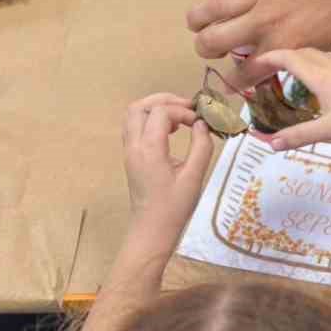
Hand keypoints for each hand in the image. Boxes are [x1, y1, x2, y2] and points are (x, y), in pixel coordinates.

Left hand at [121, 92, 217, 244]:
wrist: (152, 230)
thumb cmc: (174, 207)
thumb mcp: (194, 176)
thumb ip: (201, 146)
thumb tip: (201, 124)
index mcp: (149, 149)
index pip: (161, 112)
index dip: (182, 110)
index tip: (200, 122)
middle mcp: (134, 146)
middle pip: (139, 107)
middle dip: (164, 100)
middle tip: (188, 107)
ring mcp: (129, 151)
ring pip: (133, 115)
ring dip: (155, 108)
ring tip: (179, 116)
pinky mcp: (130, 157)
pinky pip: (134, 127)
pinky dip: (150, 120)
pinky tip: (170, 130)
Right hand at [182, 0, 330, 89]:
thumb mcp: (321, 51)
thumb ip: (291, 59)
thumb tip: (269, 69)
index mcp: (280, 47)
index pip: (241, 72)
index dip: (231, 82)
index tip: (227, 82)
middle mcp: (264, 22)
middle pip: (214, 41)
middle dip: (205, 48)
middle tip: (209, 46)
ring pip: (213, 8)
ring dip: (197, 18)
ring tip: (196, 22)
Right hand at [248, 48, 330, 150]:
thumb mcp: (327, 131)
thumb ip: (298, 136)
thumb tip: (270, 144)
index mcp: (319, 75)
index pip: (288, 57)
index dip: (270, 57)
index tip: (256, 60)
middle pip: (303, 52)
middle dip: (285, 57)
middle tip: (273, 67)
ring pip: (322, 54)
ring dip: (306, 59)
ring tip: (299, 72)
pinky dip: (326, 63)